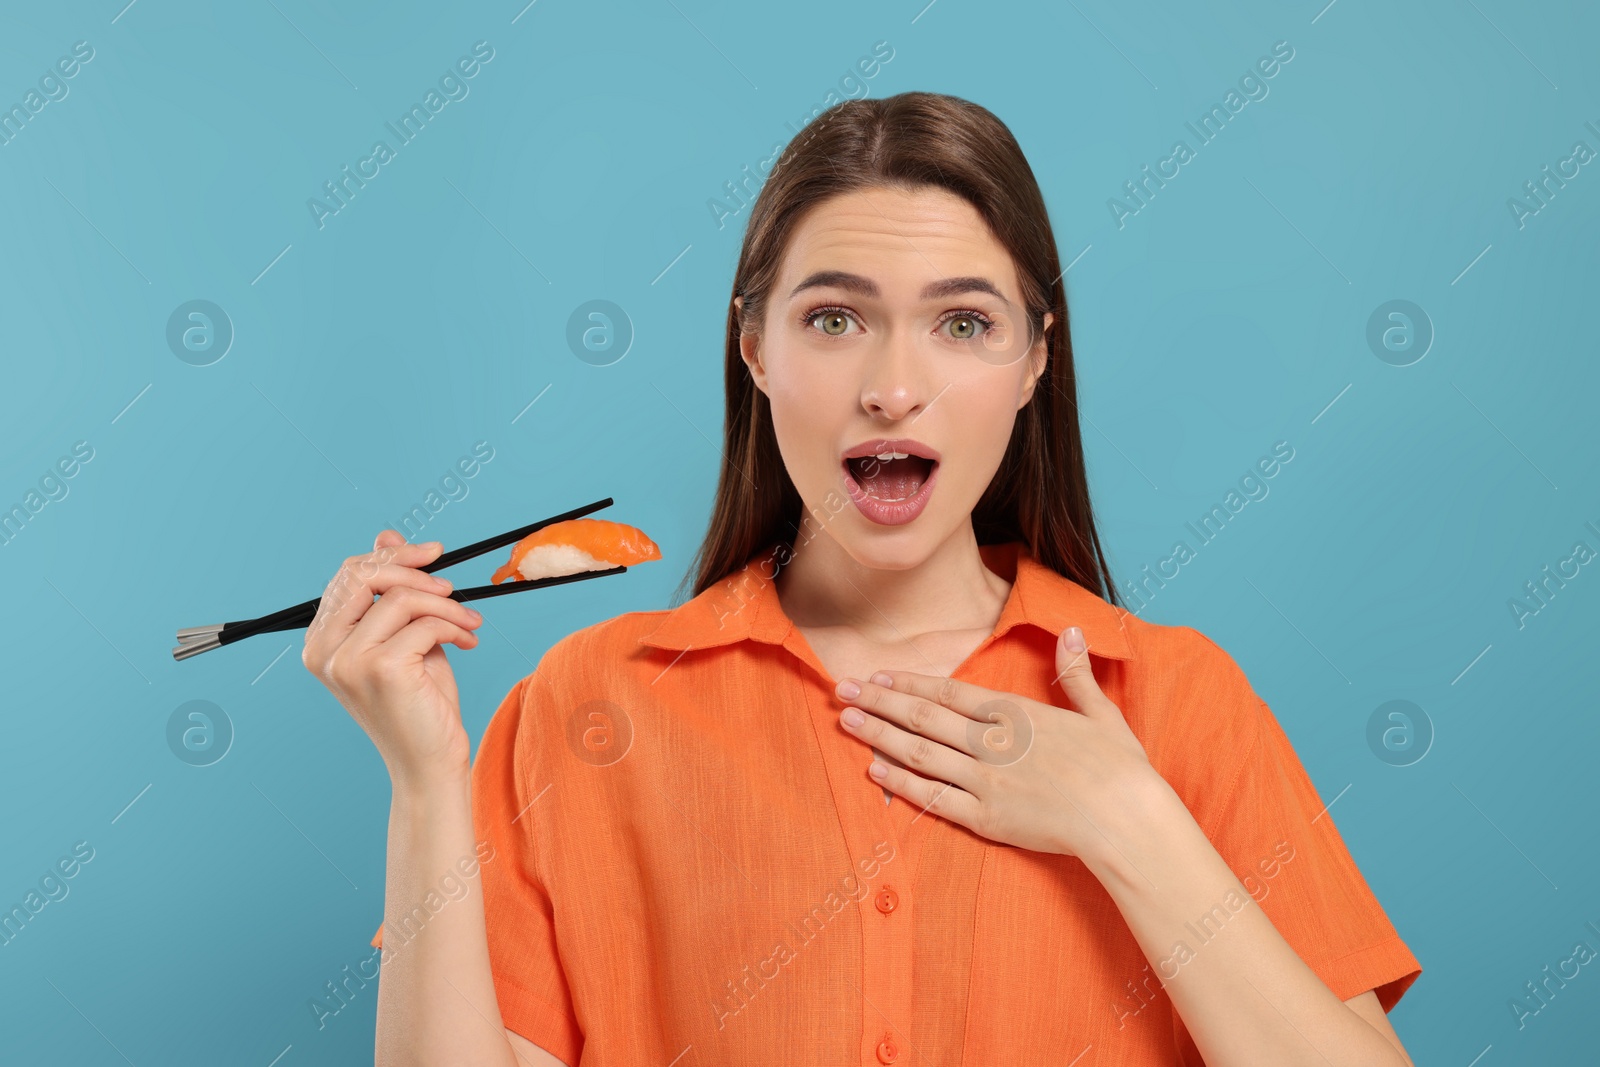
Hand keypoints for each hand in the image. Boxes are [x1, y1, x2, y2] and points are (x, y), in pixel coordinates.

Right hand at [302, 530, 483, 787]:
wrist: (429, 762)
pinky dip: (455, 626)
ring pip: (403, 598)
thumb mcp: (404, 636)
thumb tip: (387, 535)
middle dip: (417, 569)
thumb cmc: (418, 702)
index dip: (393, 556)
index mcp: (321, 641)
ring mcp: (348, 660)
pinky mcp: (381, 668)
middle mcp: (325, 650)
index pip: (349, 575)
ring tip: (469, 623)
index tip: (433, 554)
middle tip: (453, 586)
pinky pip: (425, 623)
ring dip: (448, 605)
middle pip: (367, 575)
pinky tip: (469, 641)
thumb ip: (393, 592)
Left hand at [833, 626, 1165, 859]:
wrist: (1126, 820)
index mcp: (1016, 713)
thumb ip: (1076, 673)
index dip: (909, 684)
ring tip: (847, 723)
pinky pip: (934, 798)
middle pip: (923, 717)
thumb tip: (1072, 630)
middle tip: (841, 691)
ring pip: (920, 753)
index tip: (878, 676)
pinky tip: (875, 770)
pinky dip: (902, 782)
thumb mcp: (1100, 712)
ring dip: (879, 736)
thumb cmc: (1120, 768)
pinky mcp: (987, 818)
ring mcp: (986, 781)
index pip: (948, 692)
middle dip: (878, 702)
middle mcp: (993, 742)